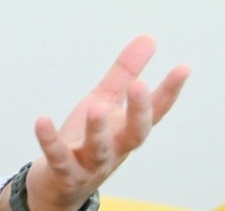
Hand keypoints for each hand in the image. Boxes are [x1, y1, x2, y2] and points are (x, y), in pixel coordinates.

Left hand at [23, 35, 188, 210]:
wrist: (58, 186)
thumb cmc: (86, 141)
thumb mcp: (105, 101)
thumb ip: (125, 74)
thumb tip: (149, 39)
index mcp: (126, 129)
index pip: (155, 112)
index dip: (169, 92)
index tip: (183, 67)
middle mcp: (114, 148)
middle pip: (134, 134)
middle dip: (138, 111)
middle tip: (140, 86)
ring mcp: (90, 164)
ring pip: (99, 150)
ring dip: (99, 130)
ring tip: (97, 107)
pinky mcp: (63, 173)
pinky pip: (58, 158)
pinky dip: (50, 141)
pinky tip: (42, 121)